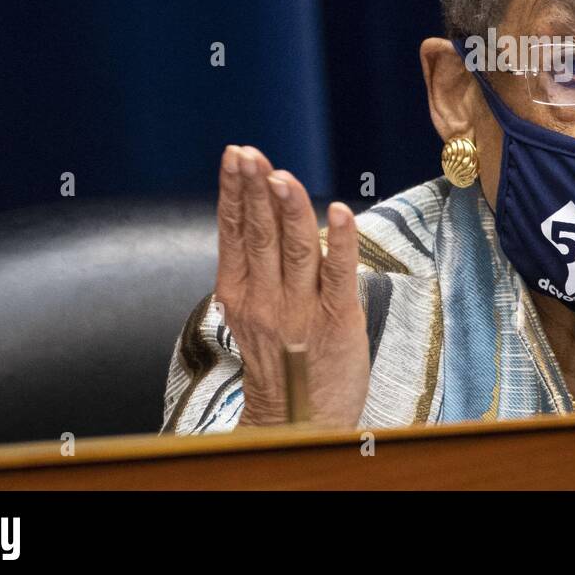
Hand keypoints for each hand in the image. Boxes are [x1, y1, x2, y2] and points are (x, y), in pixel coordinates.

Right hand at [213, 144, 369, 427]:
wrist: (300, 420)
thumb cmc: (282, 358)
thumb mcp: (255, 309)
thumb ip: (259, 262)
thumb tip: (266, 204)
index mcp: (240, 293)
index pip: (234, 231)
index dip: (233, 191)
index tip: (235, 156)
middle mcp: (265, 299)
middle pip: (260, 234)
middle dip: (255, 189)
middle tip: (252, 154)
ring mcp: (301, 310)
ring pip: (296, 248)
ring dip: (289, 209)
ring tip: (282, 176)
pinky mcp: (339, 320)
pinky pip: (340, 275)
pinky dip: (341, 240)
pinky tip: (340, 211)